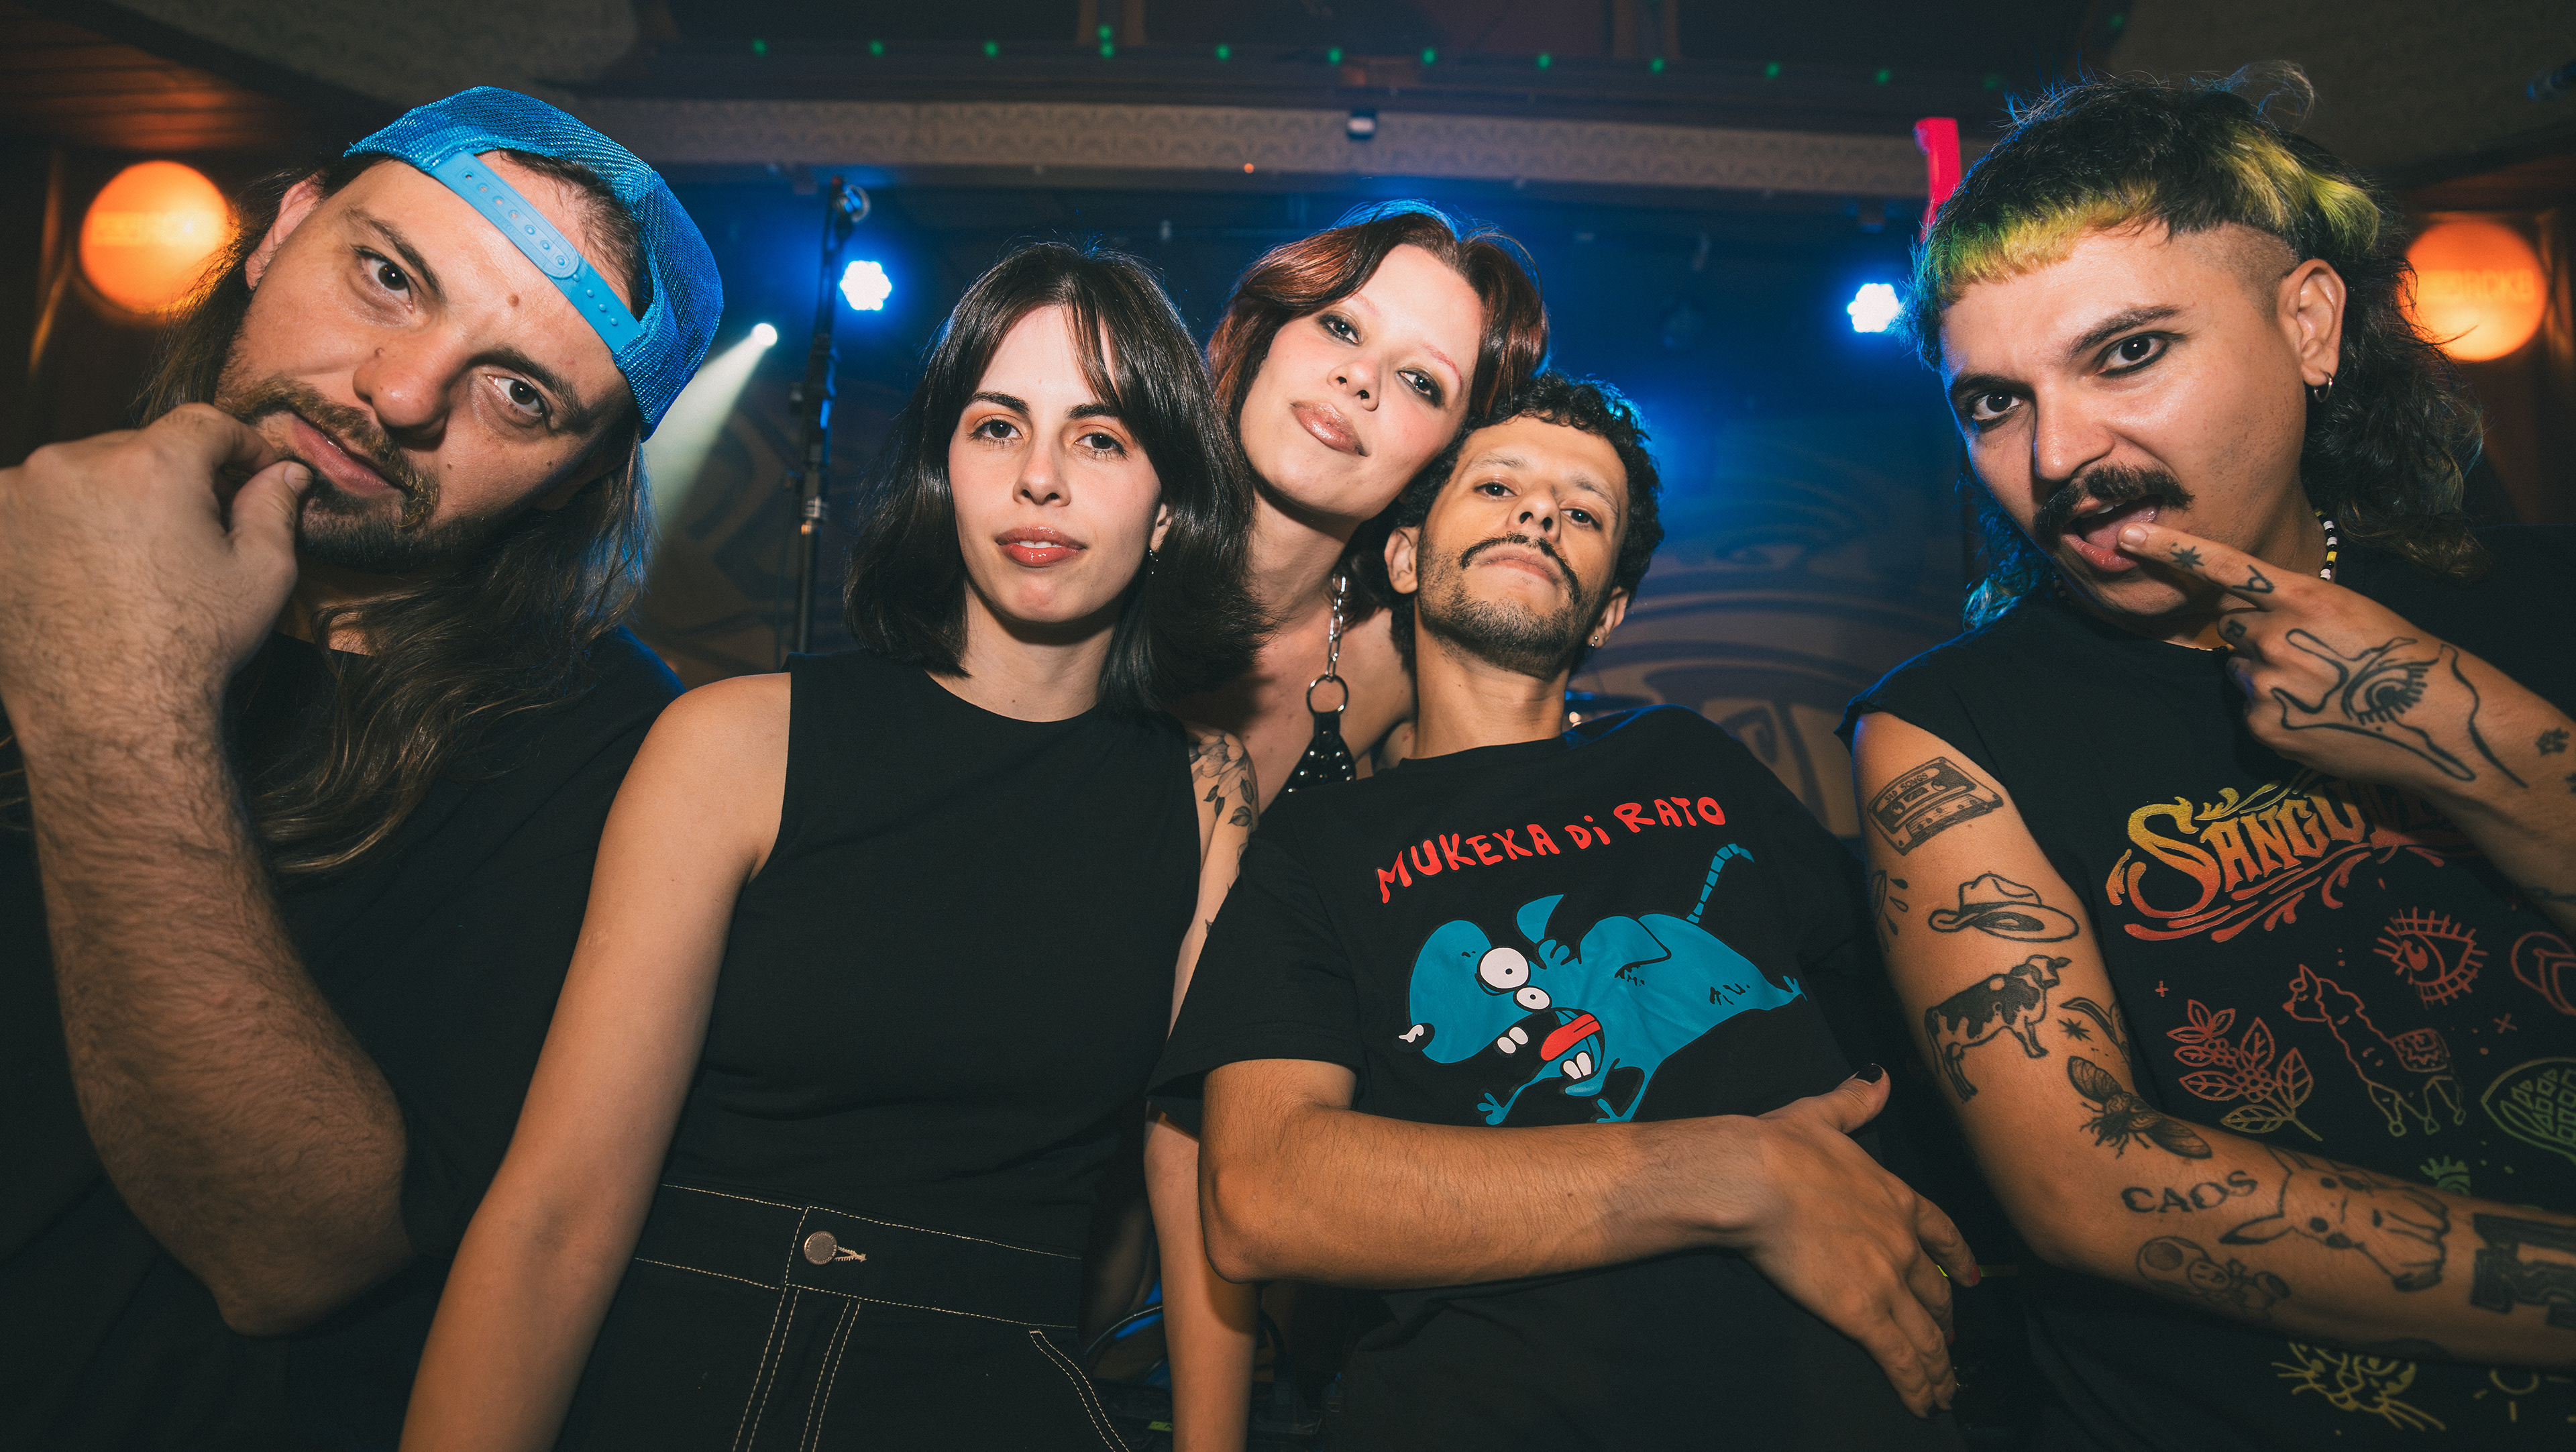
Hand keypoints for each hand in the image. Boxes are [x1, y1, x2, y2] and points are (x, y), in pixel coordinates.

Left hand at [0, 405, 309, 738]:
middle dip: (169, 478)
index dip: (238, 444)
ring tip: (133, 558)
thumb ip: (273, 510)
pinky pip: (31, 506)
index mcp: (151, 466)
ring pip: (79, 474)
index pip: (202, 423)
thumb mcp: (260, 576)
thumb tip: (284, 472)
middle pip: (136, 447)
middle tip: (194, 528)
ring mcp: (17, 495)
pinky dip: (58, 524)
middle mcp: (75, 464)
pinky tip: (86, 570)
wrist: (110, 715)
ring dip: (109, 500)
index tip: (250, 470)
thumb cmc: (191, 648)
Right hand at [1721, 1069, 1975, 1416]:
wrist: (1759, 1179)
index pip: (1942, 1233)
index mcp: (1896, 1197)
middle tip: (1950, 1344)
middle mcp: (1902, 1243)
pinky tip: (1924, 1404)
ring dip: (1938, 1365)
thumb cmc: (1781, 1146)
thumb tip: (1879, 1078)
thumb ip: (1856, 1102)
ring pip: (1926, 1334)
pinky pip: (1901, 1358)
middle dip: (1945, 1321)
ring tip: (1945, 1391)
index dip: (1958, 1258)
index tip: (1969, 1275)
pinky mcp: (1863, 1314)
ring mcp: (1886, 1281)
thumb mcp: (1824, 1115)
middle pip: (1936, 1292)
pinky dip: (1917, 1385)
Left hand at [2116, 521, 2529, 796]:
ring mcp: (2268, 683)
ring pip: (2241, 667)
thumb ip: (2290, 609)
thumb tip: (2241, 623)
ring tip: (2323, 686)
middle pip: (2232, 624)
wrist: (2439, 720)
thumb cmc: (2397, 658)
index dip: (2172, 550)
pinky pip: (2251, 707)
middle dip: (2257, 632)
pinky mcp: (2265, 725)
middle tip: (2311, 652)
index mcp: (2302, 598)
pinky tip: (2318, 715)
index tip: (2127, 536)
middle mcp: (2276, 636)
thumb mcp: (2348, 613)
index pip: (2224, 566)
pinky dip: (2276, 710)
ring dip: (2268, 672)